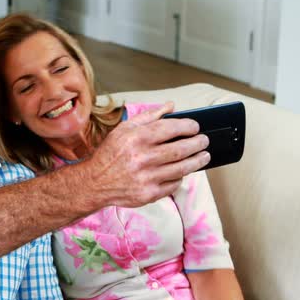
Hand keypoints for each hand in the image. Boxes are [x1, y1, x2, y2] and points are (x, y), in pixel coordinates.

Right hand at [82, 102, 209, 207]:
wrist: (95, 182)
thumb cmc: (110, 153)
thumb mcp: (124, 129)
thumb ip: (148, 116)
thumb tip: (171, 106)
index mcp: (136, 138)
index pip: (171, 128)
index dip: (188, 126)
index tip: (195, 127)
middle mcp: (142, 158)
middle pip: (181, 149)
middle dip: (198, 143)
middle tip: (204, 140)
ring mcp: (147, 177)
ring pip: (182, 168)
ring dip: (197, 161)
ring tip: (204, 156)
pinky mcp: (149, 194)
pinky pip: (173, 184)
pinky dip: (181, 177)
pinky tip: (183, 171)